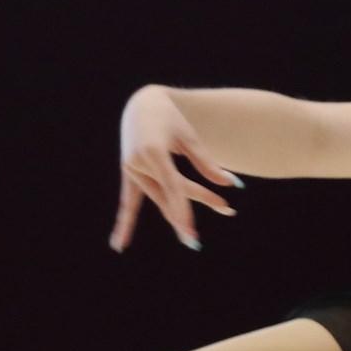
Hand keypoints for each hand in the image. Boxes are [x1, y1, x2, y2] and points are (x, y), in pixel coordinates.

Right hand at [113, 85, 239, 252]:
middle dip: (202, 199)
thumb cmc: (170, 118)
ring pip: (160, 197)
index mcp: (153, 152)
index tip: (190, 230)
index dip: (183, 208)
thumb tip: (231, 185)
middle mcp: (138, 164)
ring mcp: (131, 170)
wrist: (142, 105)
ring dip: (182, 210)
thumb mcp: (190, 136)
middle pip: (172, 192)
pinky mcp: (129, 174)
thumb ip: (206, 162)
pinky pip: (128, 202)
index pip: (172, 187)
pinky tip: (119, 245)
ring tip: (203, 227)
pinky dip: (126, 223)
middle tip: (228, 209)